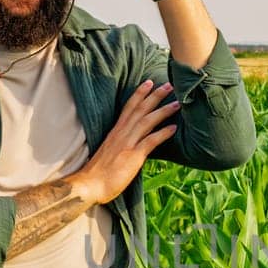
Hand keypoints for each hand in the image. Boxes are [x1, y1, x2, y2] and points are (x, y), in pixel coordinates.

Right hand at [67, 80, 179, 203]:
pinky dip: (162, 134)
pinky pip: (150, 141)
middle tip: (169, 84)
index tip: (149, 82)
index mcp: (115, 132)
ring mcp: (127, 144)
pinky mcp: (133, 156)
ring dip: (163, 111)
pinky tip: (174, 128)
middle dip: (155, 96)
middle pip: (140, 109)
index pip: (128, 107)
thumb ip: (121, 144)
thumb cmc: (99, 172)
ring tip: (177, 103)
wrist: (90, 185)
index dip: (139, 94)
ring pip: (147, 121)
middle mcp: (121, 134)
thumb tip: (133, 142)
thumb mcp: (110, 152)